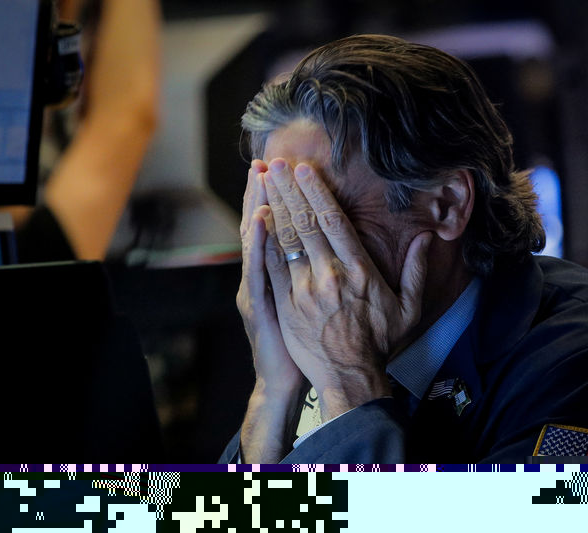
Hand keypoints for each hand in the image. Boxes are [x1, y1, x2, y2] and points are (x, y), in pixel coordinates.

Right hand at [237, 159, 304, 394]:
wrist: (285, 379)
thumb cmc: (304, 343)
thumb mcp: (307, 304)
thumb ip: (315, 273)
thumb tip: (331, 247)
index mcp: (280, 272)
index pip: (279, 227)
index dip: (281, 199)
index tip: (286, 169)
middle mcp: (264, 275)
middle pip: (263, 226)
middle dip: (265, 193)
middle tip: (266, 161)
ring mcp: (258, 288)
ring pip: (256, 241)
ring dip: (258, 207)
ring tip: (260, 178)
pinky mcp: (259, 305)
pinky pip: (259, 270)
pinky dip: (258, 244)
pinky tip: (261, 222)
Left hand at [262, 158, 432, 419]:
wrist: (350, 377)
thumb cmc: (380, 342)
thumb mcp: (409, 308)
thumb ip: (417, 271)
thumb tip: (427, 238)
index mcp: (359, 271)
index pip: (334, 222)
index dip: (318, 192)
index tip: (306, 169)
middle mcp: (329, 275)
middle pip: (306, 224)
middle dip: (290, 190)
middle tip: (277, 163)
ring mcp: (304, 290)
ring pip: (286, 240)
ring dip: (275, 207)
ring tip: (264, 181)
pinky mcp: (286, 305)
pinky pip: (272, 267)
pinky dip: (264, 241)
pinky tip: (257, 219)